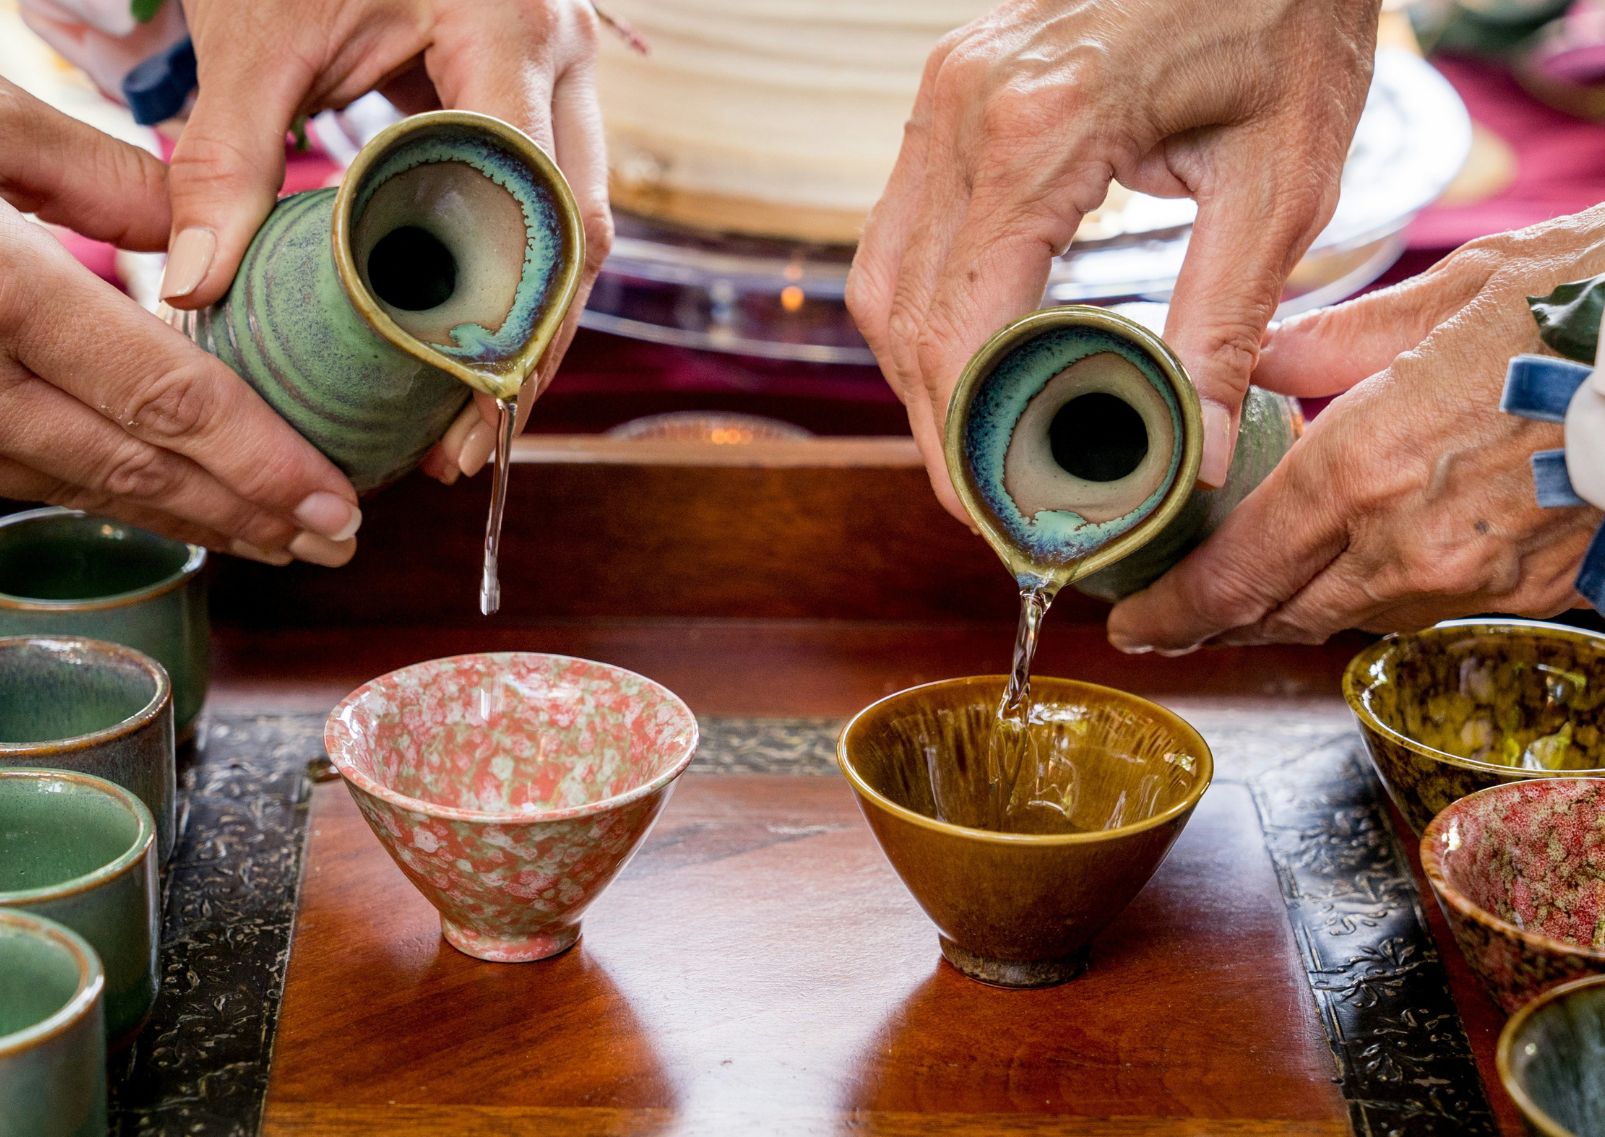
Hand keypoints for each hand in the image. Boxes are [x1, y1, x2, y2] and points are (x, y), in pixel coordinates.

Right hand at [0, 80, 359, 564]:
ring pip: (79, 488)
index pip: (163, 397)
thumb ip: (90, 175)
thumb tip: (201, 237)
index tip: (338, 503)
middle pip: (133, 468)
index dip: (260, 462)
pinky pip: (24, 476)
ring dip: (188, 520)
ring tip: (276, 538)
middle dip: (246, 515)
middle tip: (336, 544)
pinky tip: (171, 505)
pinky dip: (109, 496)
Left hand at [160, 0, 612, 482]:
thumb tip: (200, 285)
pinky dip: (515, 278)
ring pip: (579, 227)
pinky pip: (550, 204)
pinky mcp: (541, 95)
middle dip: (533, 346)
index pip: (538, 196)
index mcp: (510, 28)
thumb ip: (230, 154)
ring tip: (473, 415)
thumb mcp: (261, 33)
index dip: (514, 311)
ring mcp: (563, 75)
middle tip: (471, 438)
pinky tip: (469, 340)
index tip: (464, 398)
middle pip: (580, 232)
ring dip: (533, 324)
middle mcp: (562, 56)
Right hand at [846, 0, 1379, 519]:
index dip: (965, 438)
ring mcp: (944, 93)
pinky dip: (924, 306)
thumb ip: (1224, 323)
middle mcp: (965, 108)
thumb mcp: (1280, 178)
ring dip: (918, 370)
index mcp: (1042, 132)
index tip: (997, 513)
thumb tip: (1198, 454)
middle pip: (900, 312)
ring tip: (978, 440)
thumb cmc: (1285, 19)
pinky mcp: (949, 91)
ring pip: (881, 274)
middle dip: (936, 422)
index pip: (958, 325)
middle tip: (988, 497)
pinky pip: (901, 227)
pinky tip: (975, 352)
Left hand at [1107, 208, 1604, 651]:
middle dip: (1214, 623)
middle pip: (1281, 614)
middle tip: (1166, 622)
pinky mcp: (1531, 588)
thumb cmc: (1584, 302)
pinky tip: (1349, 570)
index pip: (1237, 572)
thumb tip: (1264, 361)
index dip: (1172, 612)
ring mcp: (1476, 576)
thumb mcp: (1446, 292)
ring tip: (1242, 594)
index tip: (1130, 625)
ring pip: (1348, 617)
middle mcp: (1410, 543)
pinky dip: (1369, 595)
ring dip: (1290, 610)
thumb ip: (1333, 343)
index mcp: (1366, 468)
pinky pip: (1420, 606)